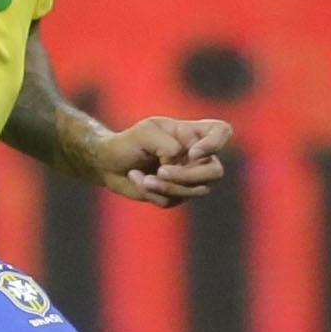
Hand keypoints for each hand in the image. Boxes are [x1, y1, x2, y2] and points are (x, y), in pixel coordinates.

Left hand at [85, 115, 233, 205]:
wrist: (108, 163)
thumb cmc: (128, 142)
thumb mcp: (144, 133)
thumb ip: (167, 145)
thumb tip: (177, 163)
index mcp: (192, 133)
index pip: (222, 132)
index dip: (216, 143)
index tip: (192, 152)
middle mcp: (196, 156)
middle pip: (215, 171)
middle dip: (188, 175)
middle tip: (162, 171)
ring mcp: (189, 177)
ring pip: (196, 190)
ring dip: (167, 186)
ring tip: (144, 178)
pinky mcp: (176, 195)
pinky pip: (174, 200)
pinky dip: (153, 191)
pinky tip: (139, 179)